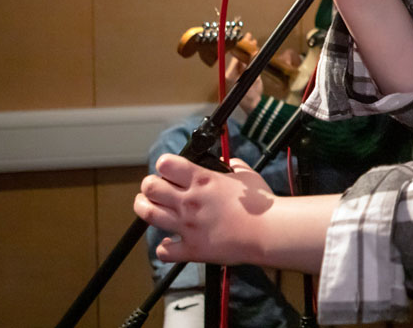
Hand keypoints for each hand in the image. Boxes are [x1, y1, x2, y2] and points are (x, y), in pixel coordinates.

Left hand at [135, 154, 273, 265]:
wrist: (268, 231)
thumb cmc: (261, 205)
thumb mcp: (248, 176)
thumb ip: (234, 166)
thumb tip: (229, 163)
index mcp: (203, 180)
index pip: (166, 164)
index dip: (165, 165)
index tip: (168, 168)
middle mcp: (190, 201)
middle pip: (151, 187)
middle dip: (149, 185)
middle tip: (155, 187)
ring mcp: (188, 226)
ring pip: (149, 214)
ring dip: (144, 208)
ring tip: (147, 206)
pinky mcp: (192, 248)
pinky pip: (165, 250)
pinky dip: (164, 246)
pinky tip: (169, 242)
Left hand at [225, 34, 262, 113]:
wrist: (254, 106)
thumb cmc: (249, 95)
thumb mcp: (251, 78)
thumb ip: (250, 65)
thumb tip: (252, 53)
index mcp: (230, 74)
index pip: (235, 56)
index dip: (240, 47)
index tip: (245, 39)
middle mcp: (231, 73)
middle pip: (238, 56)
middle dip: (244, 47)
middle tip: (249, 37)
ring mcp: (237, 75)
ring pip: (242, 59)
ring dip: (247, 51)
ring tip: (252, 42)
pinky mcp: (243, 77)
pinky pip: (244, 64)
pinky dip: (249, 57)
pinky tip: (253, 52)